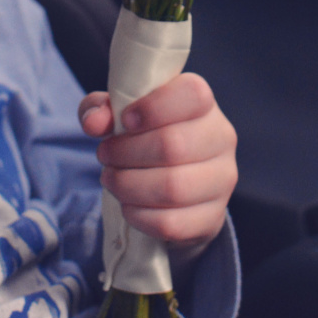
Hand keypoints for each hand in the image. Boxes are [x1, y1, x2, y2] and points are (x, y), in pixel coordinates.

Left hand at [79, 72, 237, 246]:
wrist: (172, 184)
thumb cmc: (145, 135)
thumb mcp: (120, 114)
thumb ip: (102, 109)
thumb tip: (94, 123)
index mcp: (203, 103)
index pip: (192, 95)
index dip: (152, 108)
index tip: (125, 120)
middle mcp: (221, 137)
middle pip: (173, 145)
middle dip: (126, 152)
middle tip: (104, 155)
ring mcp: (222, 179)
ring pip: (173, 188)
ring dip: (129, 186)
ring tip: (111, 179)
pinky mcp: (213, 216)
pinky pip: (172, 223)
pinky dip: (139, 216)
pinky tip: (127, 205)